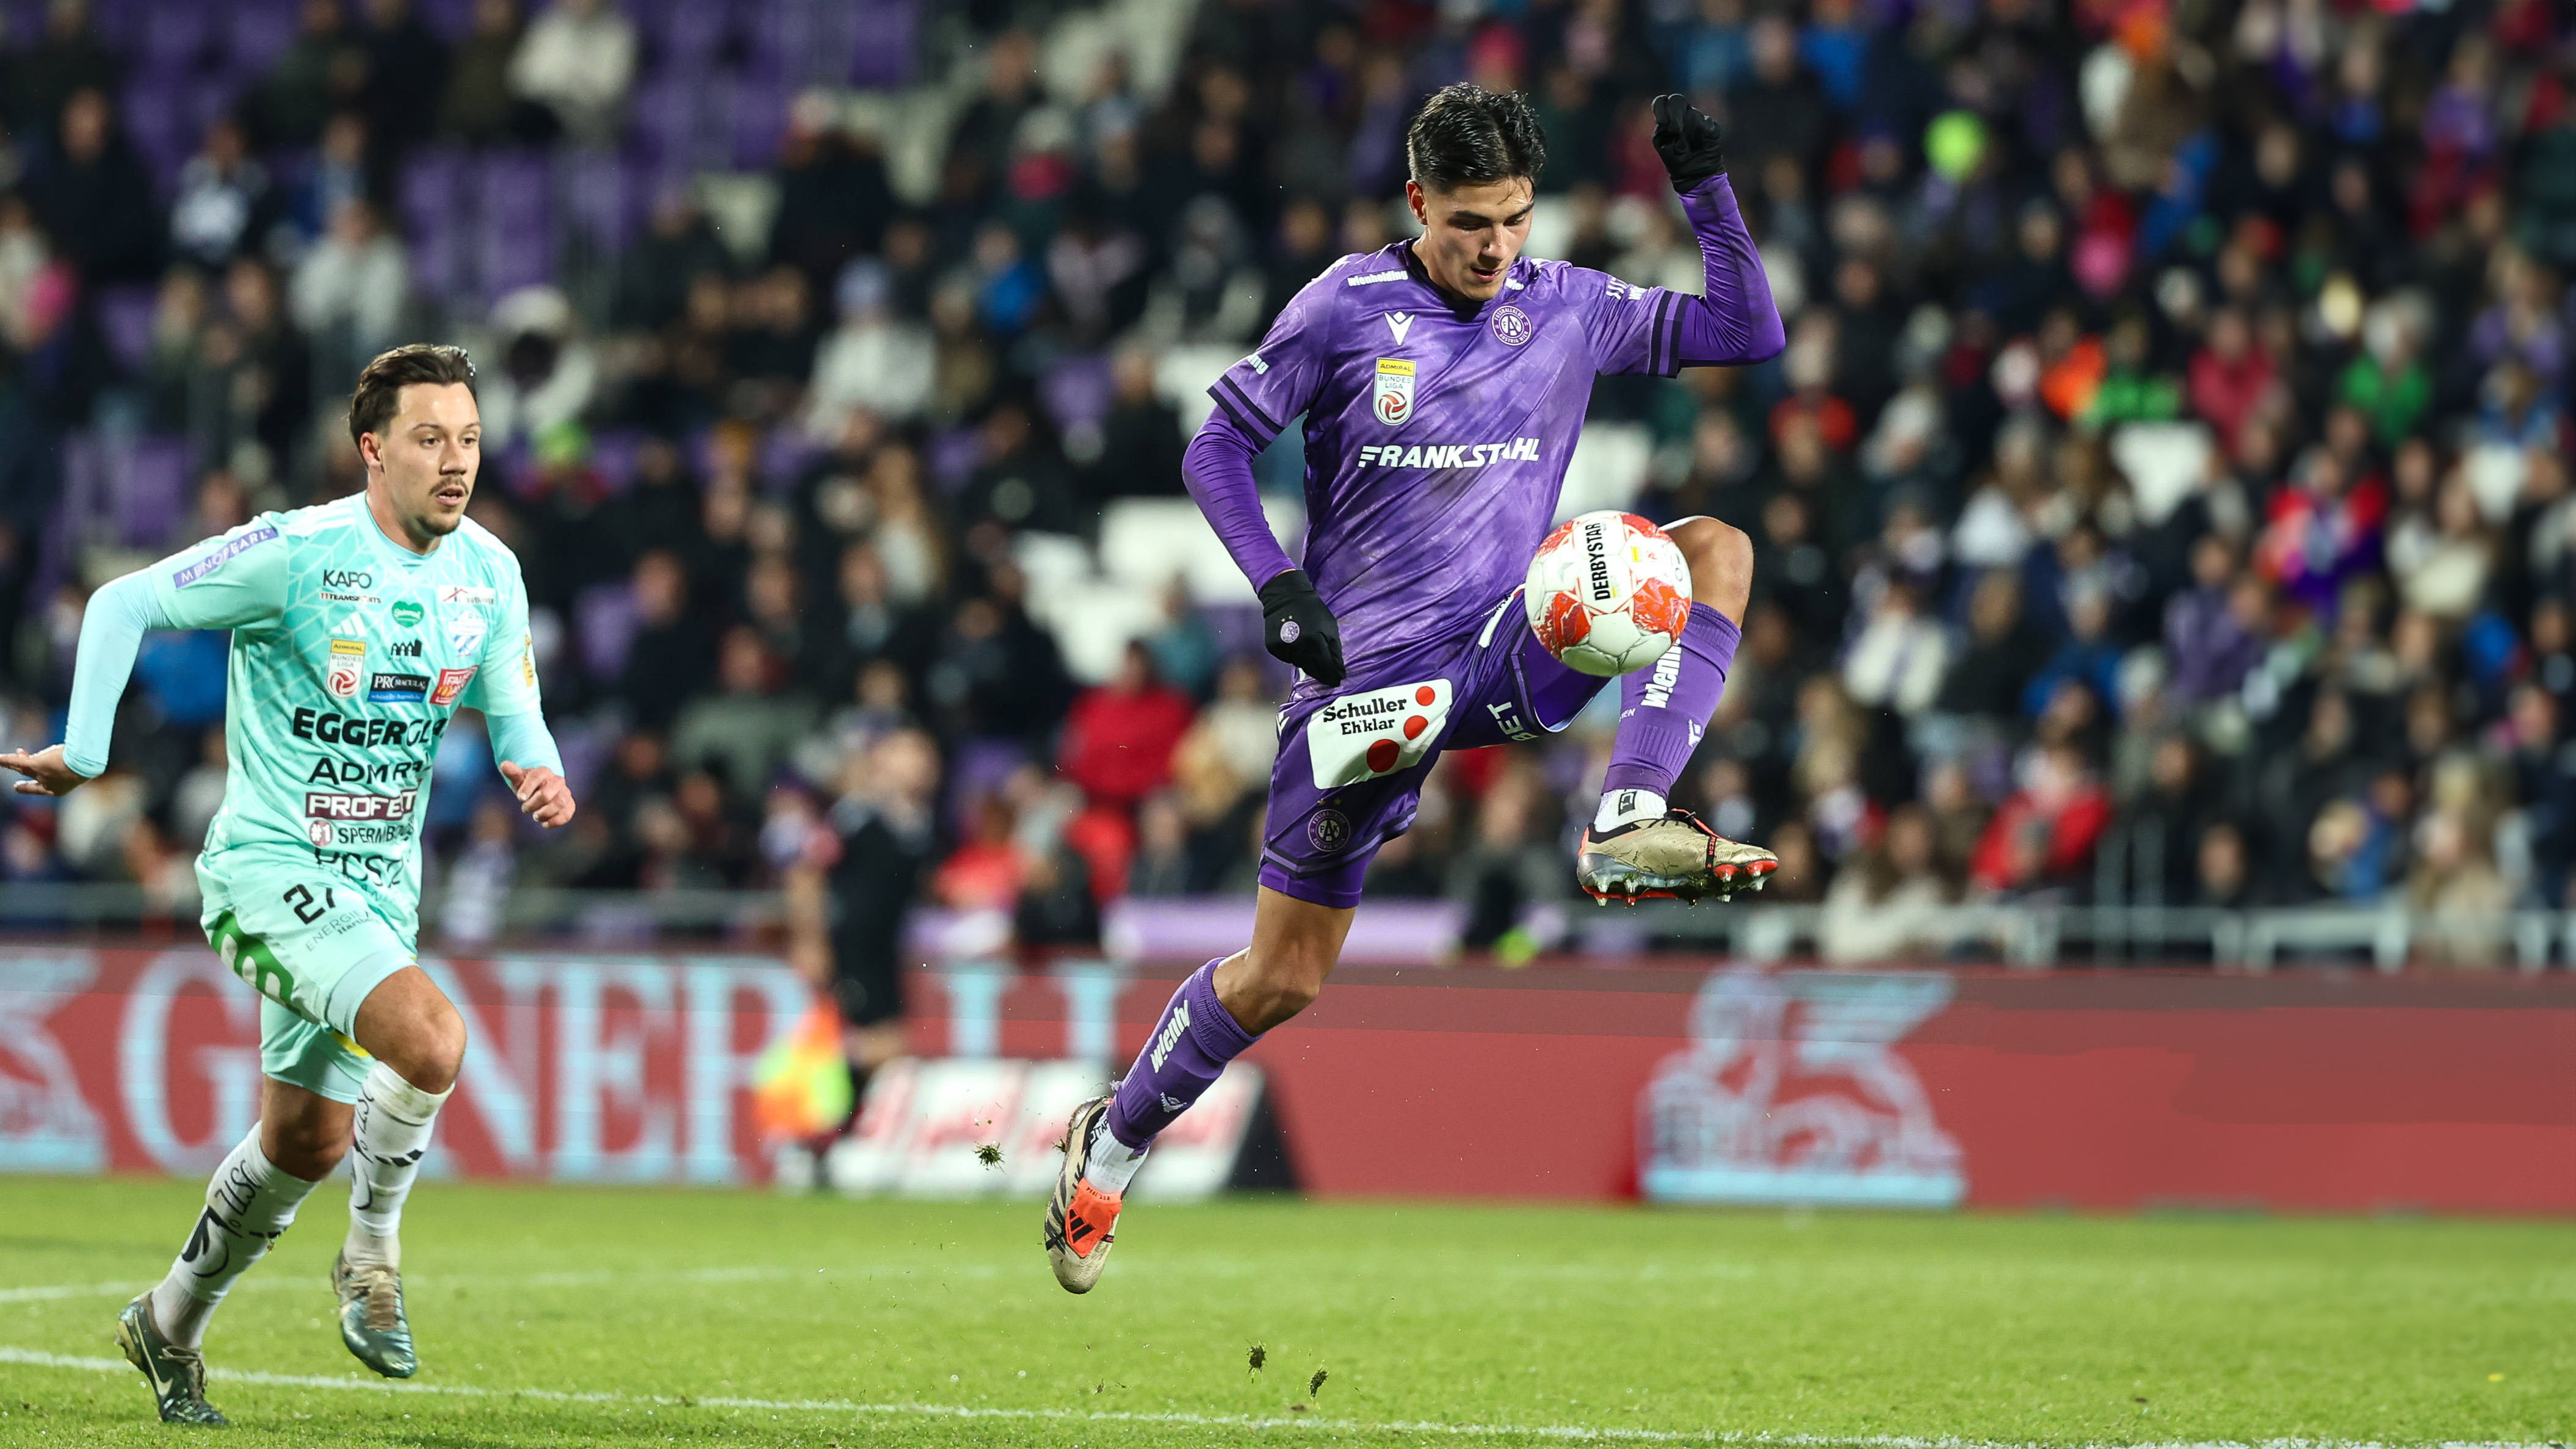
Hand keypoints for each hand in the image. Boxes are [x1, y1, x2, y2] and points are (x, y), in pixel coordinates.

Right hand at [0, 744, 88, 797]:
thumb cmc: (87, 763)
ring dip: (11, 763)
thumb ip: (62, 765)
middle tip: (16, 787)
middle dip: (24, 782)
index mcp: (58, 789)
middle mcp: (48, 784)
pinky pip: (17, 761)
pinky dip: (6, 760)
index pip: (43, 789)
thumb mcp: (74, 767)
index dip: (33, 789)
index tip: (23, 789)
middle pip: (33, 777)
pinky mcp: (36, 764)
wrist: (87, 762)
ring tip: (1, 760)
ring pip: (23, 768)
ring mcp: (41, 775)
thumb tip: (54, 758)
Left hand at [499, 760, 576, 827]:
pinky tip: (545, 824)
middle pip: (546, 795)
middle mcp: (557, 781)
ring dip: (545, 813)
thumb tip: (504, 765)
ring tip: (536, 816)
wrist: (543, 790)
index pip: (537, 776)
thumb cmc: (529, 785)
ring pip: (559, 803)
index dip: (527, 788)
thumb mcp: (519, 779)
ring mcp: (565, 793)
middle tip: (525, 808)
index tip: (520, 798)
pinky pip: (567, 813)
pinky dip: (556, 821)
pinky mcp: (569, 805)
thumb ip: (512, 773)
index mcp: (544, 772)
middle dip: (533, 804)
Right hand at [1259, 568, 1344, 687]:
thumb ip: (1335, 650)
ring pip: (1299, 664)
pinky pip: (1287, 658)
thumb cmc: (1312, 610)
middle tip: (1327, 675)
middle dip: (1321, 673)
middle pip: (1312, 670)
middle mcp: (1298, 647)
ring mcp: (1283, 648)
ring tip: (1309, 649)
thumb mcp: (1330, 626)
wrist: (1285, 597)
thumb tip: (1340, 672)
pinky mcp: (1273, 647)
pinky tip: (1296, 643)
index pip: (1325, 667)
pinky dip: (1293, 655)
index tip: (1337, 682)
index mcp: (1315, 641)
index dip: (1332, 676)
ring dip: (1307, 662)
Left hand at [1650, 94, 1726, 192]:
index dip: (1660, 108)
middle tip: (1675, 131)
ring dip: (1687, 127)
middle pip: (1677, 100)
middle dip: (1674, 114)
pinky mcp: (1711, 127)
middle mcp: (1683, 115)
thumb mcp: (1662, 143)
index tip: (1661, 123)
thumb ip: (1662, 129)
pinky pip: (1707, 123)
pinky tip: (1701, 145)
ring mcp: (1698, 119)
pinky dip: (1702, 134)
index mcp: (1668, 116)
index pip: (1662, 101)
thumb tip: (1667, 122)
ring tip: (1685, 145)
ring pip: (1692, 112)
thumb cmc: (1675, 158)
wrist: (1693, 173)